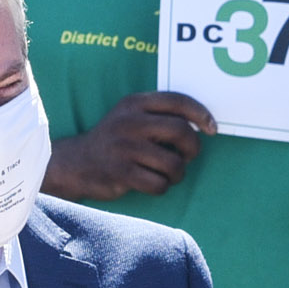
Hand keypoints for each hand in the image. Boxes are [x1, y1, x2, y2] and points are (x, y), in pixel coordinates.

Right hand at [46, 92, 212, 199]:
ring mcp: (124, 148)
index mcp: (135, 103)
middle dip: (193, 148)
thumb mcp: (131, 116)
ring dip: (178, 173)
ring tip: (168, 173)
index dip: (201, 114)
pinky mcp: (121, 173)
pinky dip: (161, 187)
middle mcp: (129, 122)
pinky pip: (159, 184)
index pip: (178, 101)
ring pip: (174, 164)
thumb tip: (203, 125)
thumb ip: (160, 114)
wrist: (76, 163)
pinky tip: (151, 182)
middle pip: (181, 131)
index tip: (212, 129)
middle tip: (188, 156)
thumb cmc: (115, 140)